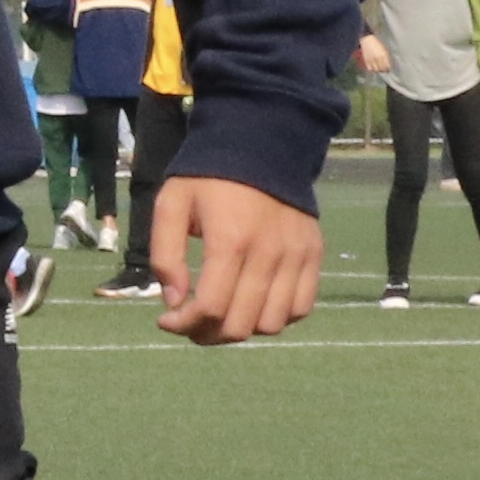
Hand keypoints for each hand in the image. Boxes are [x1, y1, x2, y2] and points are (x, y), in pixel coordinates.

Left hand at [148, 174, 321, 344]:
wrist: (260, 145)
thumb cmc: (207, 177)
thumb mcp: (170, 205)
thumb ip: (165, 255)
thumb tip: (173, 302)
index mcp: (229, 240)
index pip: (210, 307)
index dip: (184, 325)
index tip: (166, 321)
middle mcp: (268, 253)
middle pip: (241, 324)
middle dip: (207, 334)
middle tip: (190, 324)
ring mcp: (296, 256)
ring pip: (272, 324)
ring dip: (242, 329)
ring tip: (221, 315)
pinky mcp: (313, 255)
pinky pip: (300, 308)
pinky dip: (276, 318)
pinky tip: (252, 304)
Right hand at [354, 34, 390, 79]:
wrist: (367, 39)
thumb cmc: (376, 43)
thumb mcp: (384, 49)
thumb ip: (386, 57)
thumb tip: (387, 63)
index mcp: (383, 55)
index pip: (387, 66)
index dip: (388, 69)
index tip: (388, 69)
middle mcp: (378, 58)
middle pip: (381, 69)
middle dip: (383, 70)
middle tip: (383, 70)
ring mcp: (371, 60)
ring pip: (375, 70)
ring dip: (377, 70)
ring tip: (378, 69)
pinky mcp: (366, 60)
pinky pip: (369, 68)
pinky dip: (371, 69)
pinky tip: (372, 68)